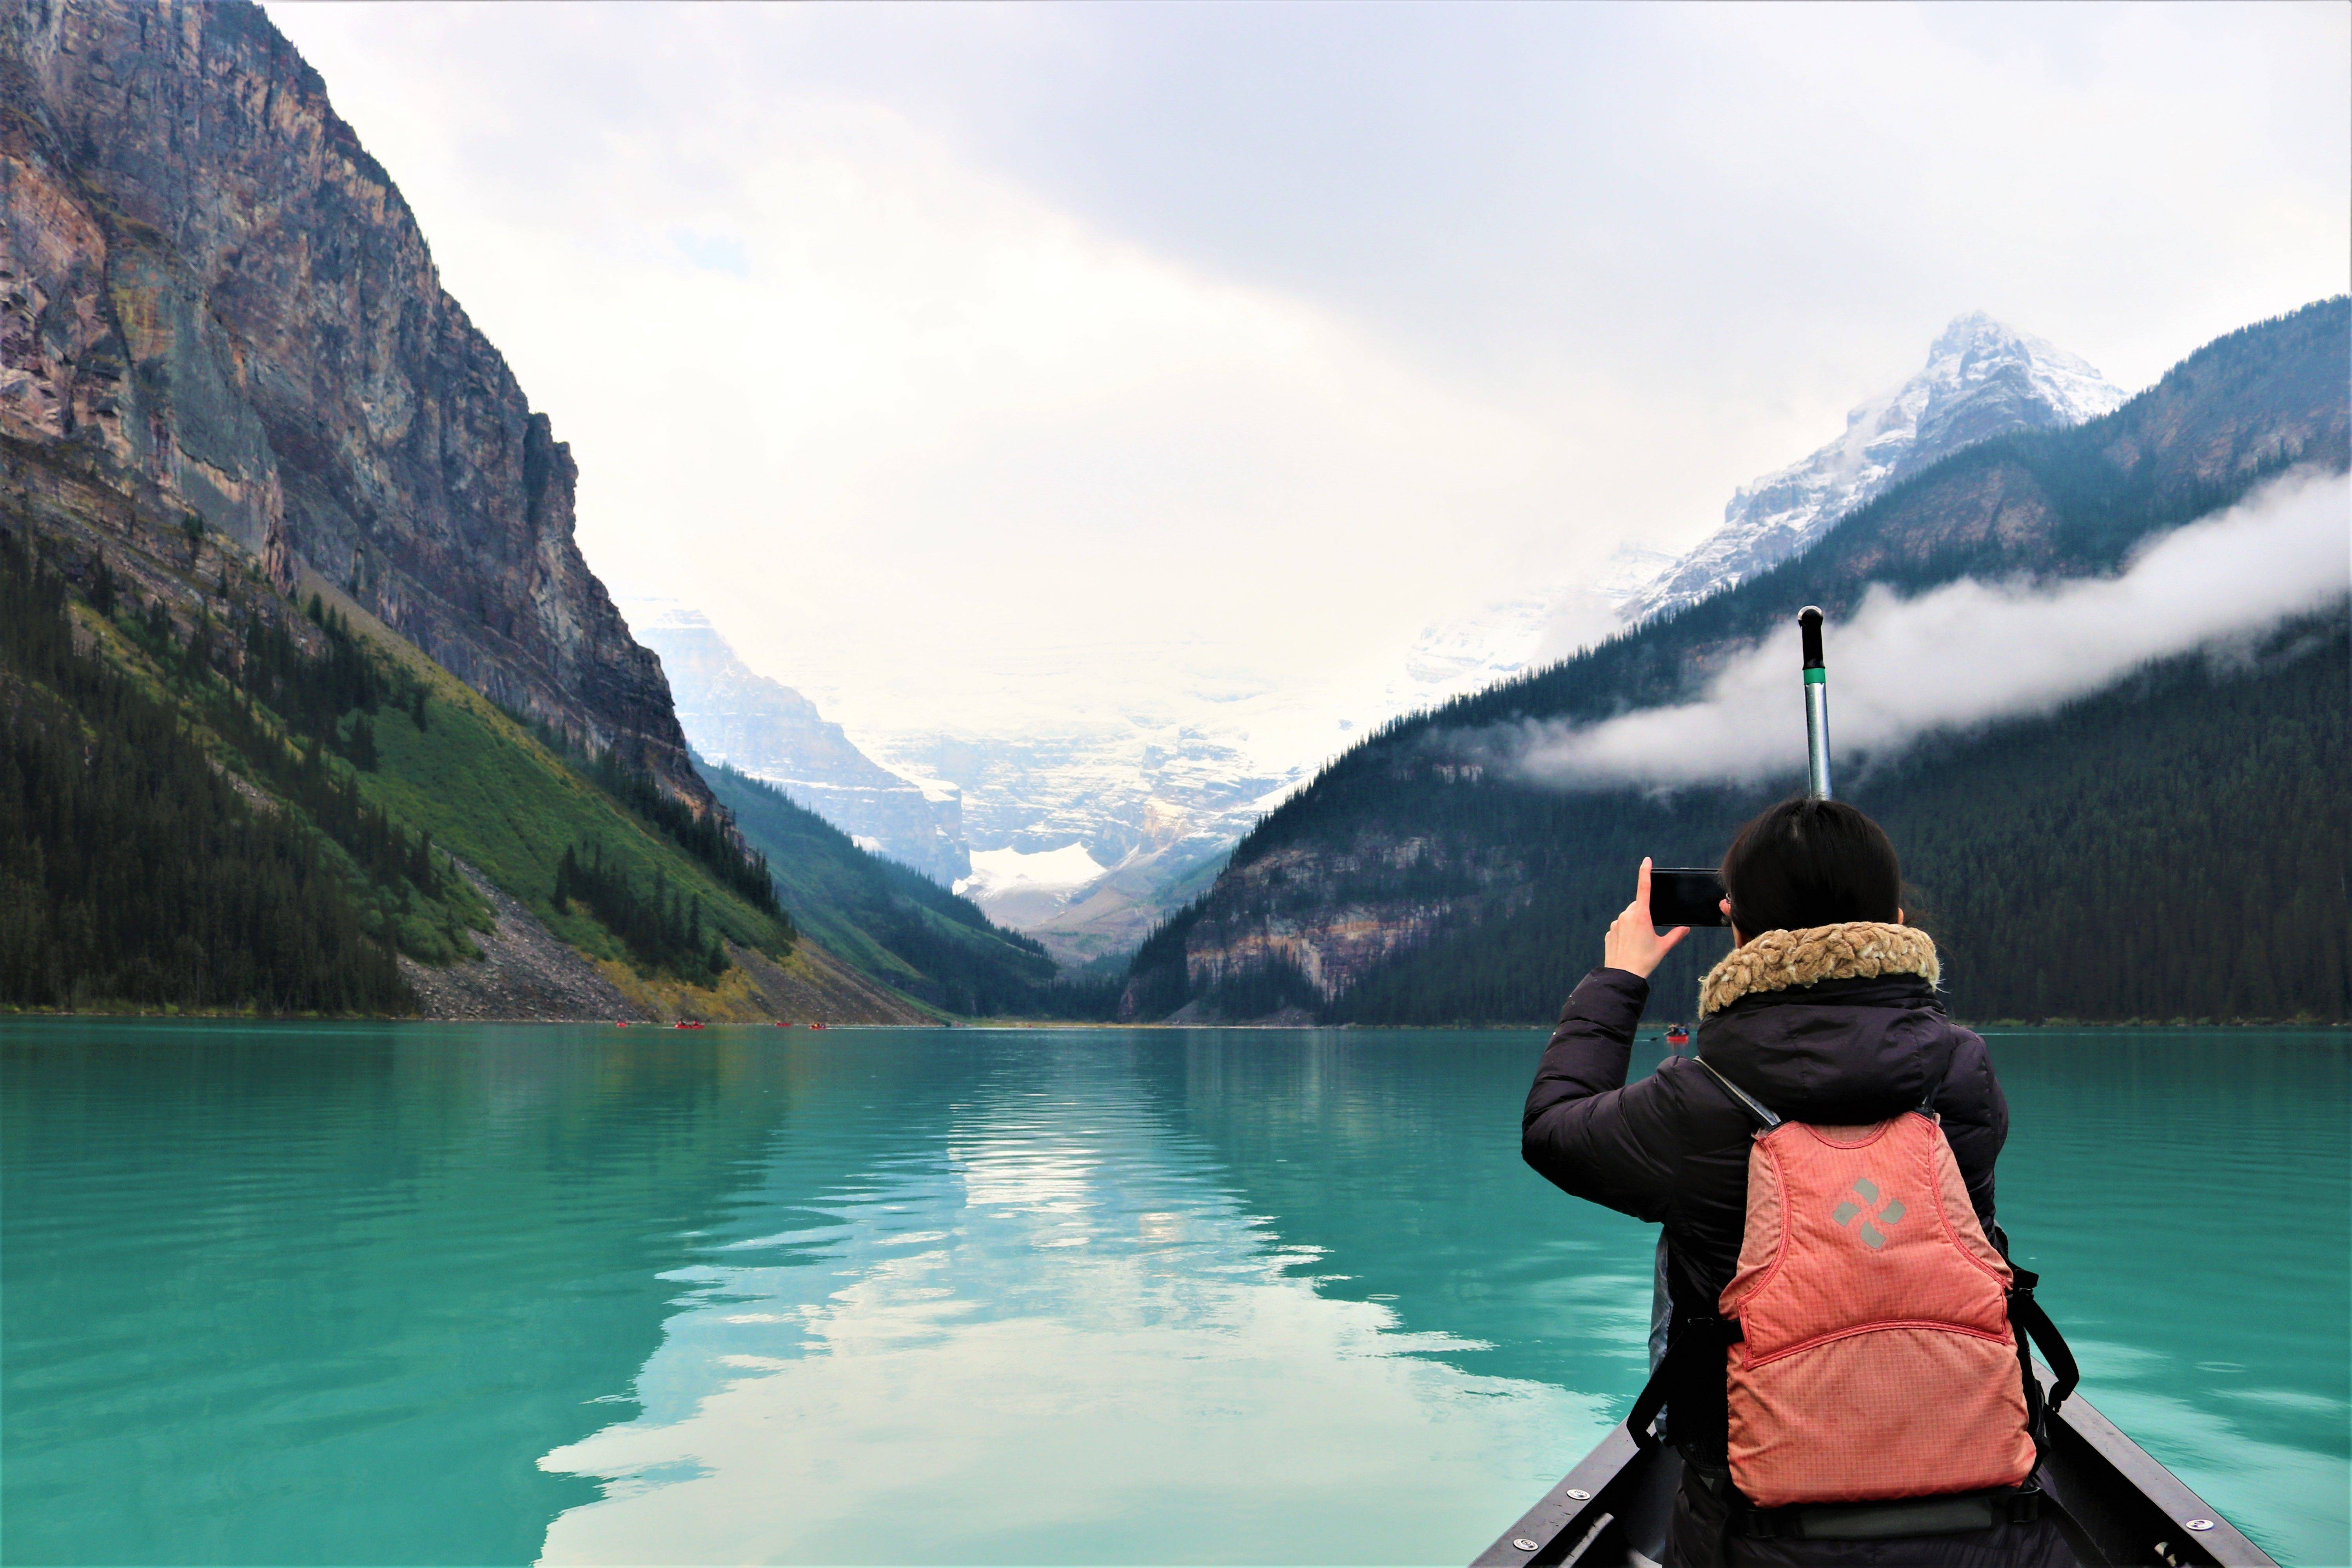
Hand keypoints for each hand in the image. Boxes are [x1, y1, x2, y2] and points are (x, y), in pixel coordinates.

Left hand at [1604, 858, 1688, 978]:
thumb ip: (1676, 935)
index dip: (1645, 872)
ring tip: (1640, 942)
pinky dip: (1627, 932)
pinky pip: (1620, 926)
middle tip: (1650, 932)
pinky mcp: (1610, 932)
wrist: (1623, 975)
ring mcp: (1616, 923)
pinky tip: (1630, 945)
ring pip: (1629, 916)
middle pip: (1638, 906)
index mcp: (1641, 915)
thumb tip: (1685, 928)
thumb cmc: (1644, 960)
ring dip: (1636, 923)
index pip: (1644, 888)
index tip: (1647, 861)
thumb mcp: (1664, 947)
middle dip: (1645, 913)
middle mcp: (1627, 915)